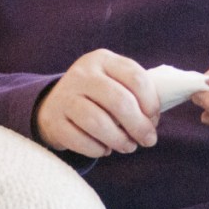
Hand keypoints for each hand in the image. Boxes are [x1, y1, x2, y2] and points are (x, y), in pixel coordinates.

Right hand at [34, 49, 161, 156]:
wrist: (53, 105)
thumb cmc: (97, 96)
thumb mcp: (114, 81)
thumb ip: (135, 92)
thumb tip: (155, 119)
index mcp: (103, 59)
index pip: (136, 77)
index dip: (151, 102)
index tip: (155, 118)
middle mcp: (82, 74)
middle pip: (119, 101)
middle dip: (139, 125)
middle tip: (148, 140)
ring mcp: (65, 96)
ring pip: (98, 122)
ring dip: (119, 140)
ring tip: (128, 146)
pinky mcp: (53, 120)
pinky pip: (80, 140)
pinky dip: (97, 149)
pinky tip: (104, 149)